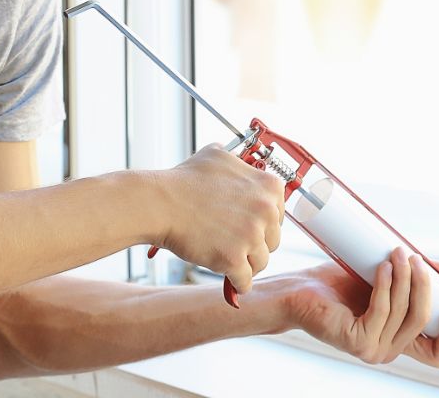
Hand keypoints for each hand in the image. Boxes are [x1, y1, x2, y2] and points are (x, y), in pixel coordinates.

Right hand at [153, 143, 284, 294]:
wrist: (160, 203)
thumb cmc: (184, 181)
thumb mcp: (218, 155)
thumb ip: (239, 163)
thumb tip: (244, 166)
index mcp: (269, 186)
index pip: (278, 214)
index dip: (261, 222)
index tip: (248, 225)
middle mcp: (266, 210)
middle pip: (272, 239)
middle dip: (254, 243)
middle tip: (234, 241)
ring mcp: (251, 236)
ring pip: (261, 262)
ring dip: (246, 263)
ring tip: (227, 257)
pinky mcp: (235, 259)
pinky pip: (245, 281)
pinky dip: (237, 283)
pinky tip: (229, 278)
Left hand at [285, 247, 438, 367]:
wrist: (301, 290)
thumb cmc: (339, 285)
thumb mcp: (385, 278)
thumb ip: (414, 278)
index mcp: (399, 339)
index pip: (436, 354)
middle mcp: (388, 350)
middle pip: (422, 321)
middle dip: (424, 286)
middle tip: (416, 258)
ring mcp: (372, 348)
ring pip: (402, 313)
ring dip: (404, 280)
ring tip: (397, 254)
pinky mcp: (355, 340)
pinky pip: (380, 311)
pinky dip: (385, 286)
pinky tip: (382, 268)